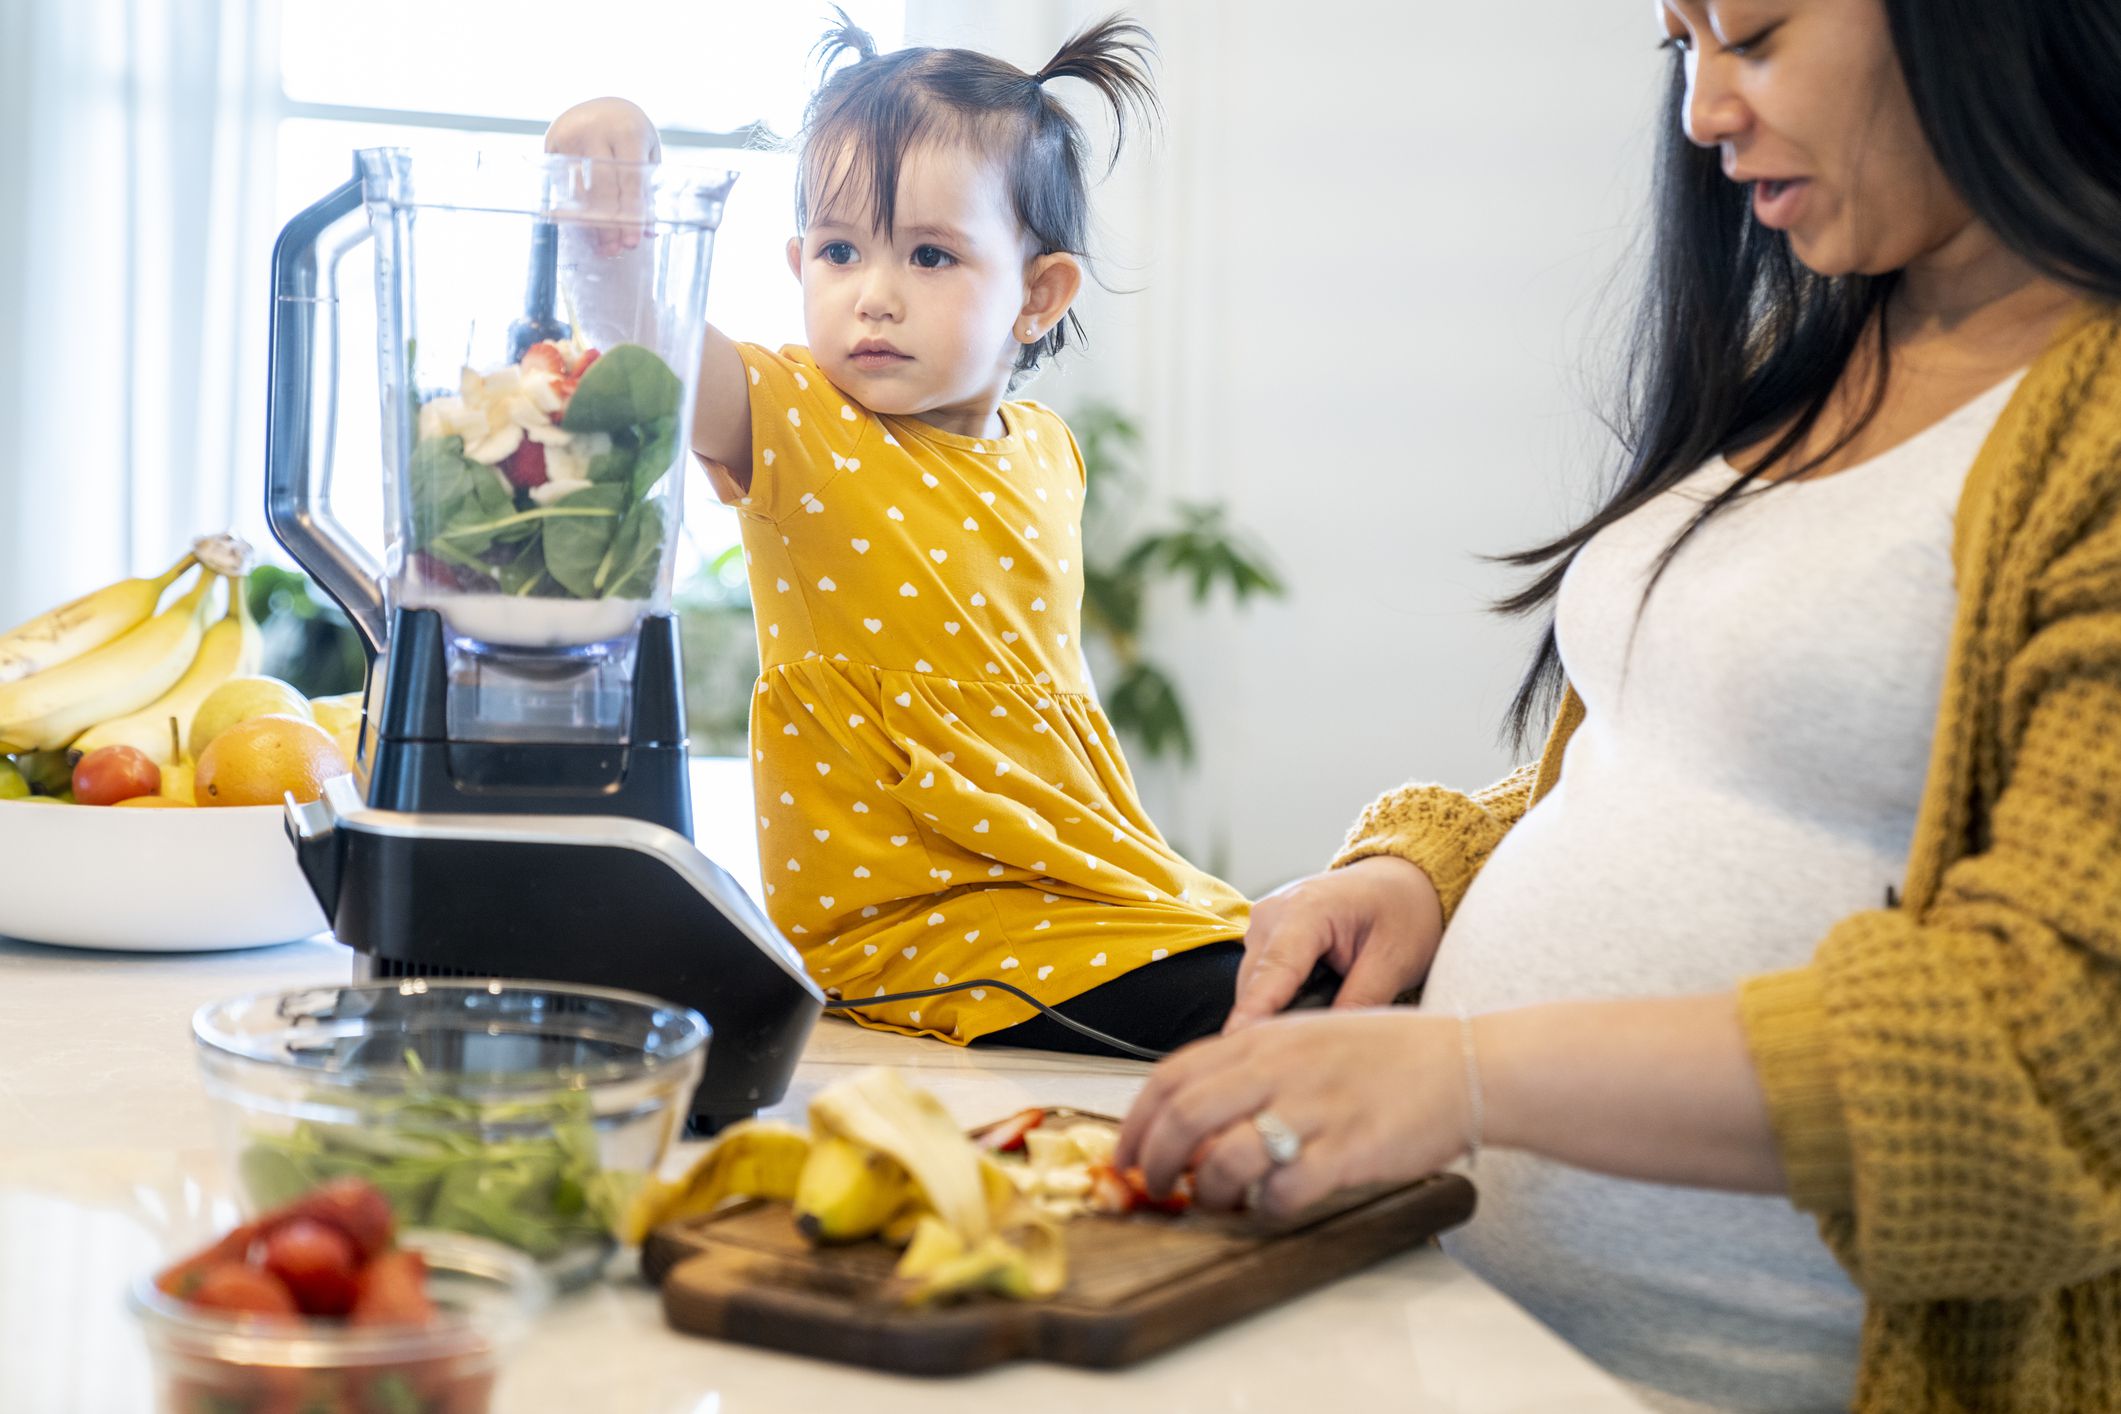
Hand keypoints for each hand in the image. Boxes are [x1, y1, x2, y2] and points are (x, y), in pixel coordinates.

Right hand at [544, 97, 659, 254]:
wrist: (602, 105)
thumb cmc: (632, 134)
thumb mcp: (647, 153)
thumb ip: (648, 189)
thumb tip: (648, 234)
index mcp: (627, 130)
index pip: (630, 178)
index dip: (632, 212)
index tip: (634, 241)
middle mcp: (596, 130)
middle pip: (602, 186)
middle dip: (610, 223)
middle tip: (616, 250)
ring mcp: (570, 135)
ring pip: (580, 188)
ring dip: (592, 222)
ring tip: (604, 247)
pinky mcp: (552, 143)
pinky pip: (564, 183)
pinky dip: (575, 209)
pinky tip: (585, 228)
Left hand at [1116, 1009, 1468, 1216]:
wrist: (1467, 1065)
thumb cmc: (1390, 1056)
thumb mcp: (1309, 1036)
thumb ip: (1254, 1063)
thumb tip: (1200, 1107)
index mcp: (1265, 1037)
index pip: (1172, 1074)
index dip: (1137, 1120)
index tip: (1127, 1150)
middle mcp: (1281, 1067)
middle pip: (1184, 1116)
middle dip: (1154, 1160)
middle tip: (1154, 1185)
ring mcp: (1314, 1108)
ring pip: (1225, 1158)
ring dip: (1206, 1191)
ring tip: (1212, 1202)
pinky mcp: (1349, 1150)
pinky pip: (1284, 1191)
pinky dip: (1265, 1209)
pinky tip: (1272, 1207)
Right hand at [1223, 856, 1443, 1032]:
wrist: (1395, 882)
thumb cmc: (1400, 912)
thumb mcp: (1394, 959)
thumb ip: (1361, 1000)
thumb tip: (1329, 1046)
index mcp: (1306, 908)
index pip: (1274, 971)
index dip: (1255, 1012)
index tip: (1238, 1049)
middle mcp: (1271, 914)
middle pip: (1255, 987)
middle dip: (1270, 1027)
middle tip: (1302, 1070)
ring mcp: (1261, 926)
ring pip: (1253, 989)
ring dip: (1275, 1017)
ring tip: (1312, 1045)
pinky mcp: (1262, 940)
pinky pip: (1259, 984)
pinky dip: (1278, 1006)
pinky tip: (1307, 1019)